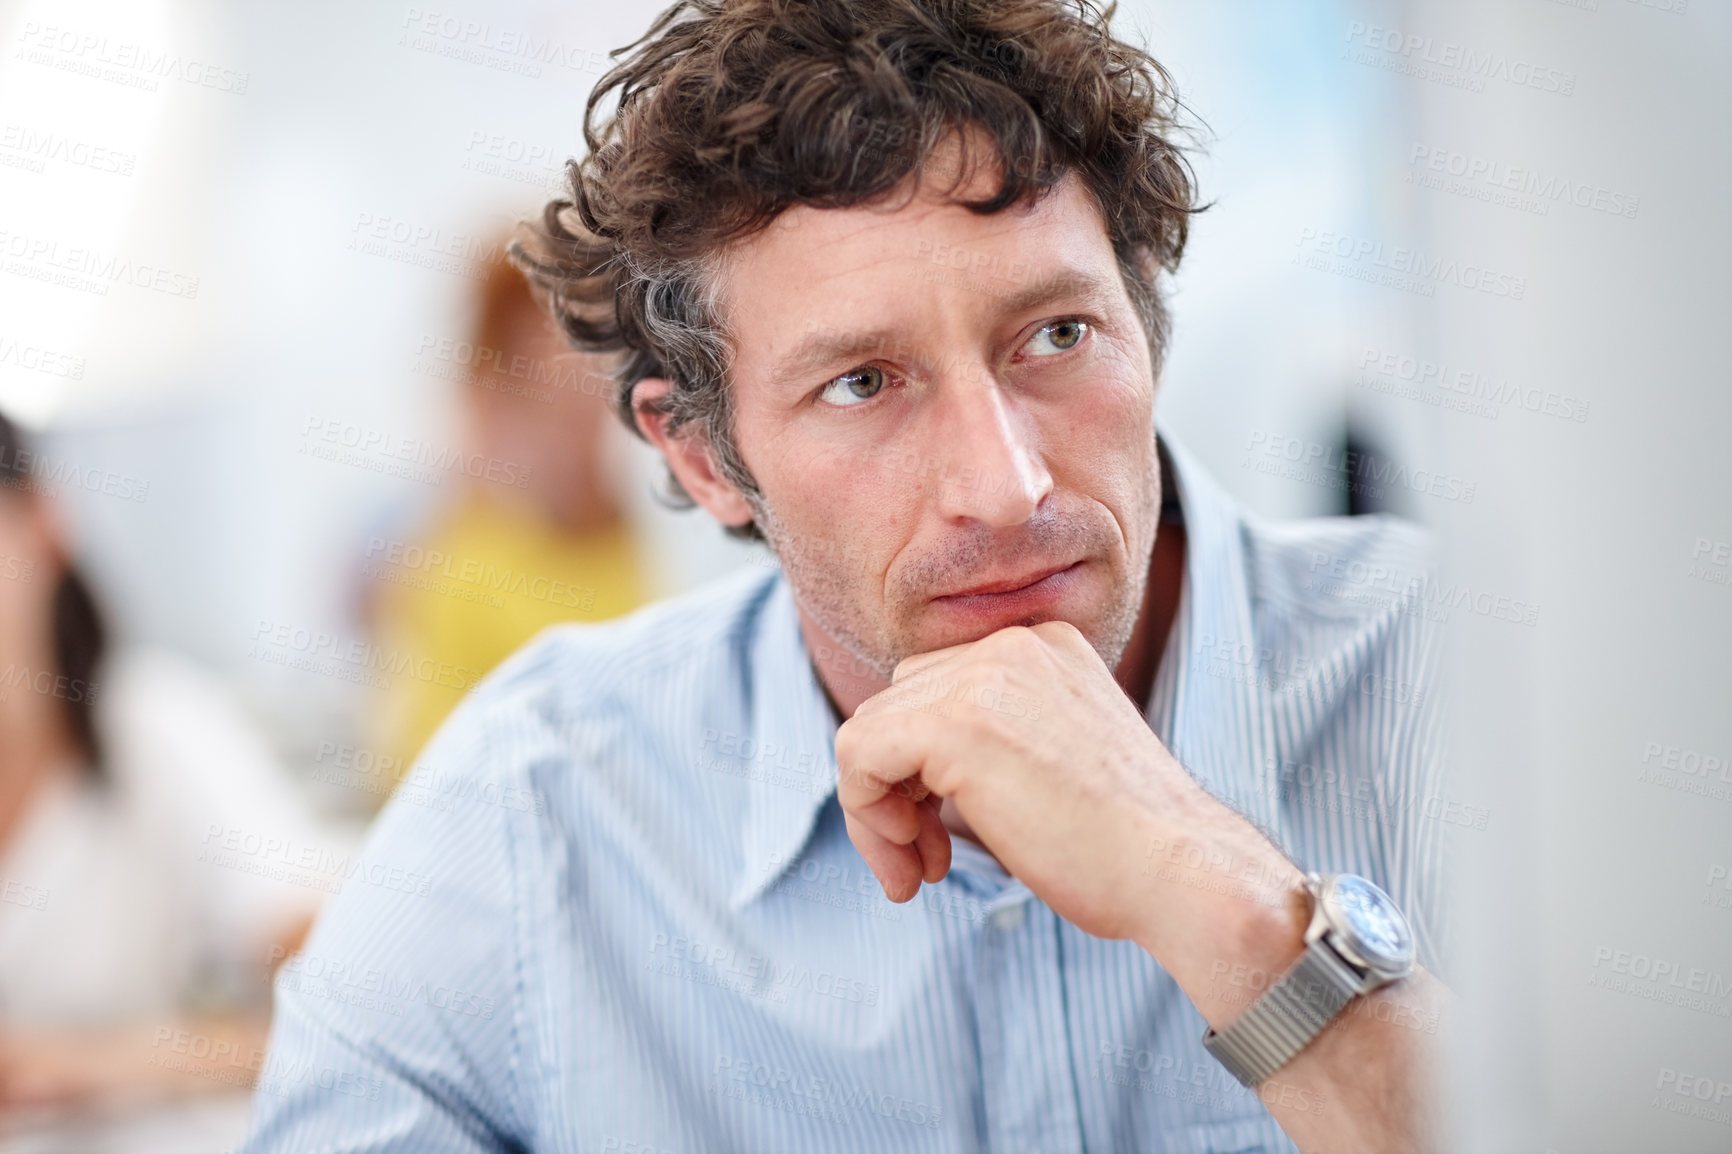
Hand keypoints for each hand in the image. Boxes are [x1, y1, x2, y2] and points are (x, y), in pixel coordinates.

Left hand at [834, 620, 1217, 940]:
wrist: (1183, 872)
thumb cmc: (1128, 845)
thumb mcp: (1058, 760)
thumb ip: (995, 739)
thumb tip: (908, 767)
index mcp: (1043, 646)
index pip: (935, 685)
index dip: (919, 768)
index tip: (940, 834)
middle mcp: (1013, 645)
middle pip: (896, 703)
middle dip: (894, 789)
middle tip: (927, 859)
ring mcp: (984, 676)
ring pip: (868, 732)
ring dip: (879, 814)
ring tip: (921, 871)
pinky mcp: (956, 722)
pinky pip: (857, 755)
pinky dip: (866, 817)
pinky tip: (913, 864)